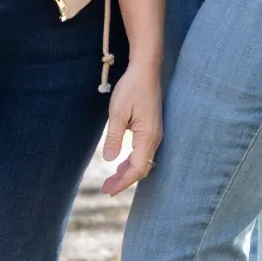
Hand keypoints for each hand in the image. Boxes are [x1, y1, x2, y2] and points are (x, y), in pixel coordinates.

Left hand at [101, 61, 162, 196]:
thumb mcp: (118, 111)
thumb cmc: (132, 88)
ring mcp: (155, 133)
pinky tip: (121, 163)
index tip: (109, 190)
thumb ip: (115, 136)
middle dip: (124, 181)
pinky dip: (132, 161)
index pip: (137, 168)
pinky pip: (143, 152)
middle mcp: (155, 138)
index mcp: (148, 136)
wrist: (146, 69)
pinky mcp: (152, 128)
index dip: (123, 182)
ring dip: (128, 172)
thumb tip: (110, 160)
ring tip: (111, 180)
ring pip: (143, 161)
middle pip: (142, 168)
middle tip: (106, 189)